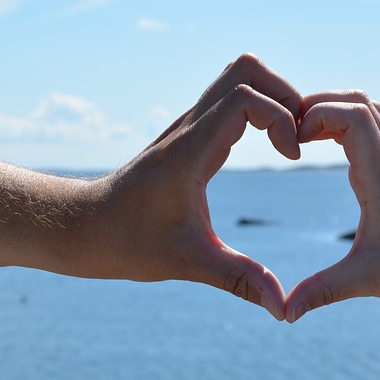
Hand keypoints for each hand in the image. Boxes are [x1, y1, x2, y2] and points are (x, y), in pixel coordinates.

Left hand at [74, 54, 301, 318]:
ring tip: (286, 138)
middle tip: (297, 139)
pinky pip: (230, 97)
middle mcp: (189, 128)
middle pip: (246, 70)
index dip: (280, 118)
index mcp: (190, 152)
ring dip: (271, 96)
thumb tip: (282, 309)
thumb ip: (238, 281)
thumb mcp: (187, 263)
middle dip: (284, 96)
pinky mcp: (189, 133)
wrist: (83, 226)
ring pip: (237, 76)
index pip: (244, 99)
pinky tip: (266, 144)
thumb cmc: (126, 243)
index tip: (290, 157)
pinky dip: (258, 108)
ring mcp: (188, 126)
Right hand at [285, 90, 379, 321]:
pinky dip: (344, 124)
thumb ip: (324, 292)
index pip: (355, 117)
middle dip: (320, 105)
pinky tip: (326, 146)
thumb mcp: (369, 281)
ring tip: (304, 134)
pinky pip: (371, 129)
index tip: (295, 142)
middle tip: (292, 131)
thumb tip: (286, 312)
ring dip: (334, 111)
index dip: (319, 115)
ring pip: (368, 110)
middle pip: (359, 101)